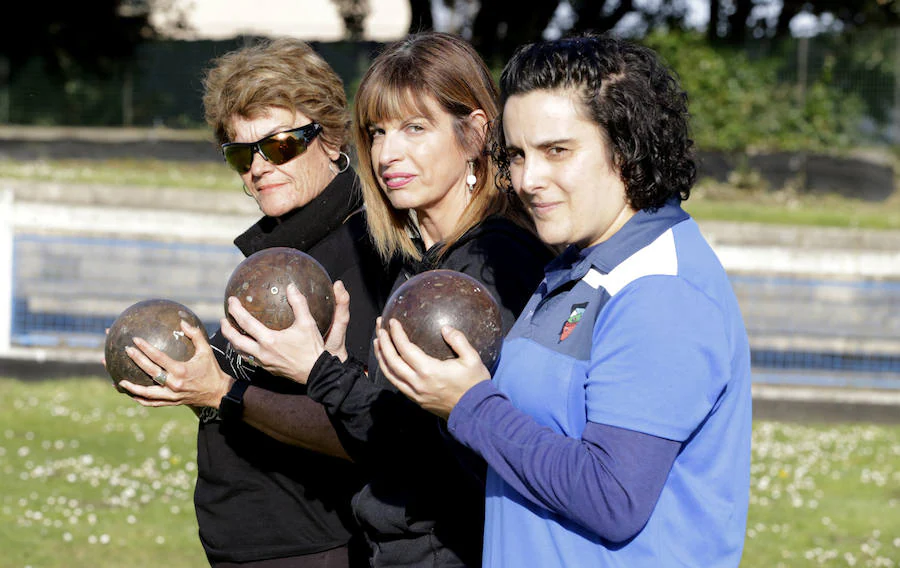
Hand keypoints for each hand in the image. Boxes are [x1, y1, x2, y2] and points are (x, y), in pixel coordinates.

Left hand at [117, 320, 233, 408]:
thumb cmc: (211, 369)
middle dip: (136, 360)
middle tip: (126, 350)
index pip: (158, 357)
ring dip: (132, 388)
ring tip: (119, 381)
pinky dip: (141, 399)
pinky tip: (132, 394)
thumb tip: (182, 321)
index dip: (146, 348)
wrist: (218, 392)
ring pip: (146, 393)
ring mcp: (171, 396)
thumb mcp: (206, 350)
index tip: (135, 339)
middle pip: (150, 372)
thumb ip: (195, 335)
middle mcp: (174, 384)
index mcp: (181, 371)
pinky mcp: (171, 402)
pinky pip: (152, 403)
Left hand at [220, 281, 350, 383]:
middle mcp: (262, 352)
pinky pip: (251, 359)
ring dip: (233, 341)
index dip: (236, 310)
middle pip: (236, 340)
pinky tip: (249, 346)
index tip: (231, 301)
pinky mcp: (268, 369)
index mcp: (269, 340)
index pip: (246, 322)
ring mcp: (264, 363)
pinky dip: (244, 351)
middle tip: (223, 320)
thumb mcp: (307, 323)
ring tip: (231, 333)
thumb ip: (299, 303)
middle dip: (226, 329)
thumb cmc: (312, 348)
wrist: (317, 373)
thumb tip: (291, 287)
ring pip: (241, 352)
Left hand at [374, 317, 489, 419]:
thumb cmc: (475, 385)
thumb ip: (458, 340)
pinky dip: (388, 371)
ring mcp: (415, 393)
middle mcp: (417, 383)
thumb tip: (445, 328)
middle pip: (392, 361)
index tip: (392, 322)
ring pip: (390, 374)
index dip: (396, 334)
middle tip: (380, 328)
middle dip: (383, 342)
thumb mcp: (472, 359)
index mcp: (429, 370)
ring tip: (377, 343)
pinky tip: (388, 362)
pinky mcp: (416, 400)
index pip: (405, 348)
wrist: (476, 413)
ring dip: (381, 357)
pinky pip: (396, 384)